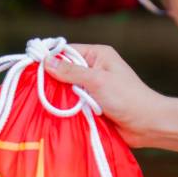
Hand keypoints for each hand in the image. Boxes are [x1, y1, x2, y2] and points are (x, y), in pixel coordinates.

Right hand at [46, 43, 167, 149]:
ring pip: (66, 90)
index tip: (31, 66)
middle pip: (63, 71)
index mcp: (97, 55)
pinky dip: (66, 109)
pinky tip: (54, 113)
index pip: (66, 51)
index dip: (50, 58)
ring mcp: (92, 89)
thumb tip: (46, 61)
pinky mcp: (91, 106)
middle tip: (35, 88)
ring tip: (44, 103)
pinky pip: (72, 105)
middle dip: (53, 81)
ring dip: (59, 98)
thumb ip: (71, 71)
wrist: (147, 124)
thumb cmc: (127, 97)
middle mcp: (93, 69)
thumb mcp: (97, 80)